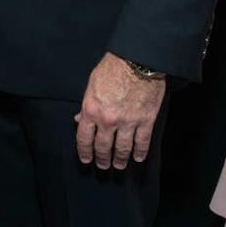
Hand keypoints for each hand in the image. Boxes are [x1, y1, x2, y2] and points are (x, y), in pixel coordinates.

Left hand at [74, 53, 165, 169]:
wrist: (138, 60)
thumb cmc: (113, 68)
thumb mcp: (92, 84)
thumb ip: (86, 105)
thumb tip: (79, 120)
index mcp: (91, 110)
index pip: (84, 139)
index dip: (84, 152)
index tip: (86, 159)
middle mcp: (108, 120)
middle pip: (103, 147)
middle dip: (102, 159)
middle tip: (103, 166)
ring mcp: (128, 122)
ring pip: (123, 149)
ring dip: (120, 160)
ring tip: (119, 165)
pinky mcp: (146, 121)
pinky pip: (142, 142)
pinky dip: (140, 152)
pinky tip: (138, 158)